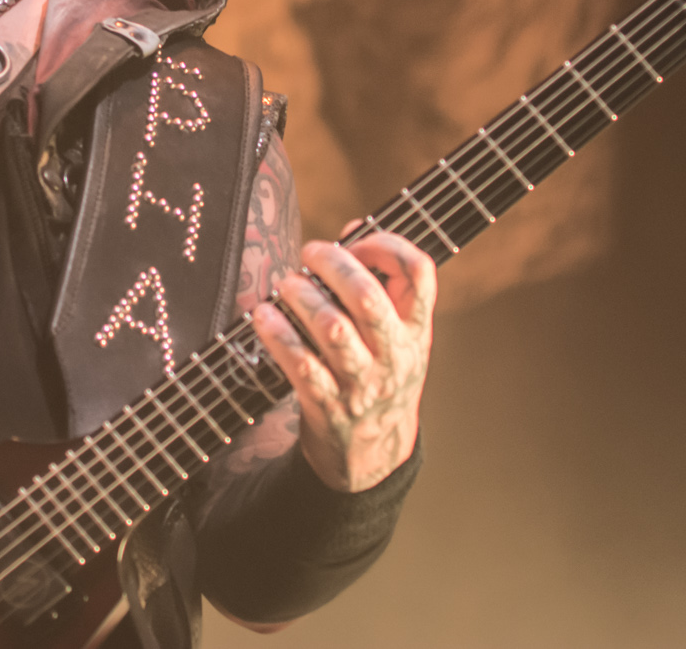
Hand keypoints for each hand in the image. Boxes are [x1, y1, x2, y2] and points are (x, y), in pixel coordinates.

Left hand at [249, 232, 435, 491]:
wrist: (372, 456)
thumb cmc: (379, 377)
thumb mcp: (396, 336)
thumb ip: (382, 285)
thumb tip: (351, 229)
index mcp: (416, 331)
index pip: (421, 273)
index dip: (389, 244)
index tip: (358, 239)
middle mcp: (394, 356)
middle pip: (368, 297)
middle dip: (334, 265)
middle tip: (311, 252)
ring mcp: (362, 384)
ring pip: (332, 329)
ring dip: (302, 297)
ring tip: (287, 284)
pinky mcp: (328, 406)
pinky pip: (301, 365)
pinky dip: (278, 336)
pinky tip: (263, 317)